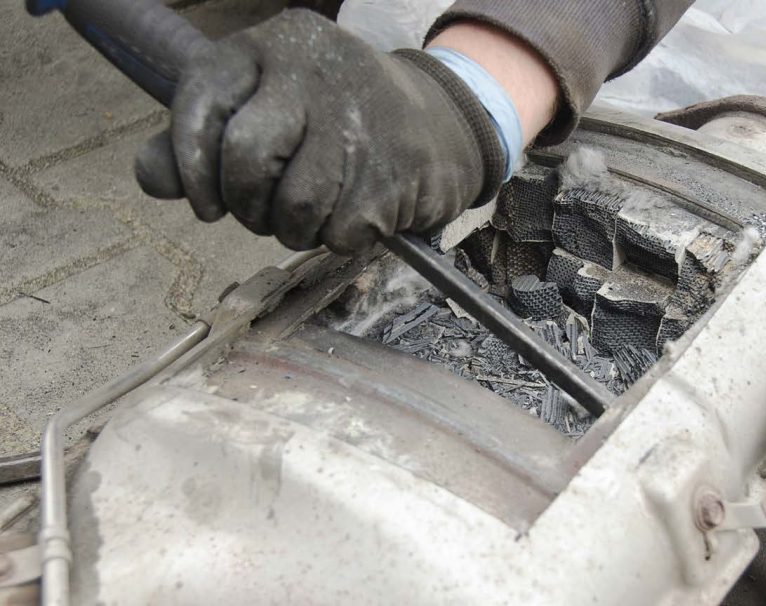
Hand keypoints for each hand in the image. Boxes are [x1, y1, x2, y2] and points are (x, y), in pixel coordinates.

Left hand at [135, 9, 503, 252]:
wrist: (440, 124)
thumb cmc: (336, 121)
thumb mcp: (266, 107)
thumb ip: (201, 137)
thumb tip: (153, 178)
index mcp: (272, 45)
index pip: (202, 102)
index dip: (190, 165)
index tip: (204, 203)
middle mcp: (316, 71)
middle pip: (247, 156)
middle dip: (246, 203)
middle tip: (260, 212)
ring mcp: (361, 119)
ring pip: (293, 204)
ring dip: (292, 229)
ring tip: (309, 214)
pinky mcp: (395, 169)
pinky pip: (338, 231)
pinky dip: (338, 238)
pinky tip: (353, 212)